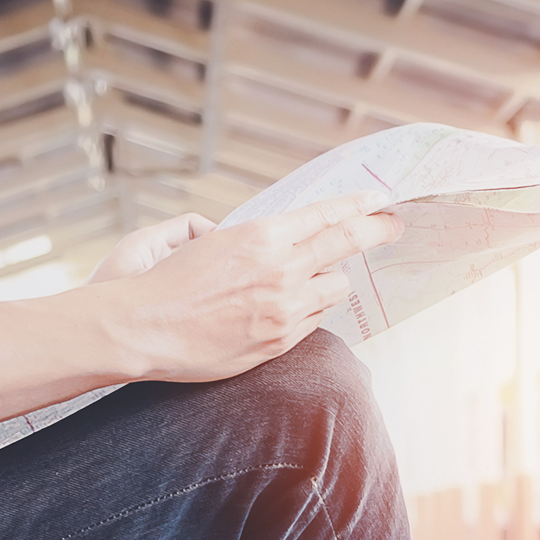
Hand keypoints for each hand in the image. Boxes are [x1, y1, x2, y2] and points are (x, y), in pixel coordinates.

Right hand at [95, 191, 402, 383]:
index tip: (380, 199)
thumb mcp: (209, 242)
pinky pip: (314, 321)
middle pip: (346, 245)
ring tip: (310, 279)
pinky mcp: (280, 340)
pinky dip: (308, 310)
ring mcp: (285, 309)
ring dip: (329, 280)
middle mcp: (281, 271)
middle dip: (377, 230)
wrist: (145, 329)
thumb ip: (252, 239)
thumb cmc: (168, 283)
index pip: (326, 215)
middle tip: (394, 225)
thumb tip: (279, 237)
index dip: (359, 206)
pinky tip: (287, 308)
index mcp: (262, 237)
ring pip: (335, 289)